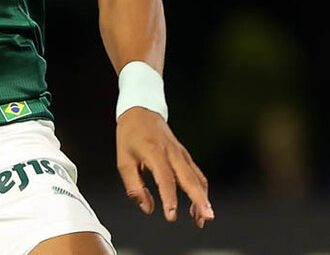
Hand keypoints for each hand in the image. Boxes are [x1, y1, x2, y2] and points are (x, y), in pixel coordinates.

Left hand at [116, 108, 213, 227]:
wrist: (141, 111)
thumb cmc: (130, 136)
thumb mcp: (123, 161)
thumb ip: (134, 186)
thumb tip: (148, 208)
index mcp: (153, 151)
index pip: (165, 178)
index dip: (169, 198)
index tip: (171, 216)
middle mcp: (171, 152)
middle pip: (189, 178)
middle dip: (199, 200)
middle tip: (206, 218)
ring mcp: (181, 153)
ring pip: (197, 178)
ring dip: (202, 199)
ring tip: (202, 219)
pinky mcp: (185, 156)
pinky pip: (196, 174)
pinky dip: (200, 191)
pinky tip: (198, 205)